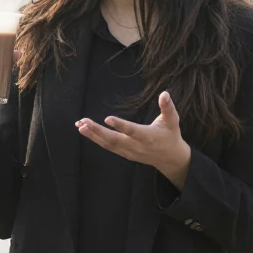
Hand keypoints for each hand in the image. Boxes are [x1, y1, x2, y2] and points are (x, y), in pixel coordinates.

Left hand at [76, 91, 191, 188]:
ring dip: (93, 135)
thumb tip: (164, 93)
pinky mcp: (124, 154)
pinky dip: (96, 139)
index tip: (107, 119)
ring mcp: (129, 151)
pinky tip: (86, 131)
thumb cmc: (170, 135)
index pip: (132, 131)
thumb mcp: (172, 120)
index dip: (120, 125)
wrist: (170, 159)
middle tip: (83, 122)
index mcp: (147, 136)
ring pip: (108, 144)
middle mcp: (136, 146)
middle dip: (97, 131)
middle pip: (114, 139)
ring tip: (79, 126)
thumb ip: (168, 107)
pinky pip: (108, 147)